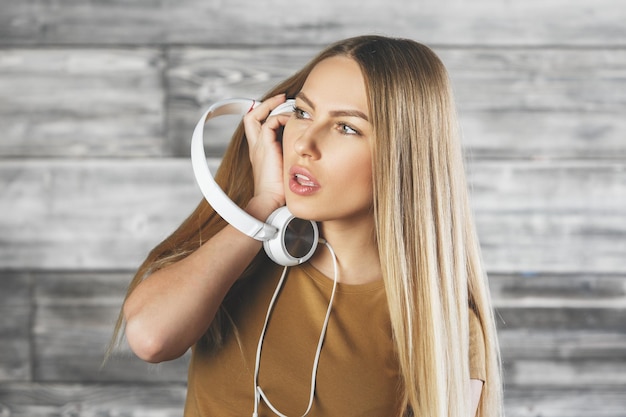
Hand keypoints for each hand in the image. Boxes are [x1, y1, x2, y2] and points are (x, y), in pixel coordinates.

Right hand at [242, 94, 290, 216]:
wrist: (271, 202)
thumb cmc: (282, 192)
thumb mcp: (288, 171)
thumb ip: (293, 159)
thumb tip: (309, 153)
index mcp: (260, 153)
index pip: (258, 128)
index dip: (267, 117)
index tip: (284, 112)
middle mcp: (256, 147)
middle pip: (250, 118)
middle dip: (264, 106)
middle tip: (281, 99)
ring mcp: (258, 146)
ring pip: (254, 116)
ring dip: (272, 107)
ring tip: (286, 103)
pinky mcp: (264, 146)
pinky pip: (269, 122)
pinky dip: (280, 117)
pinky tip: (293, 120)